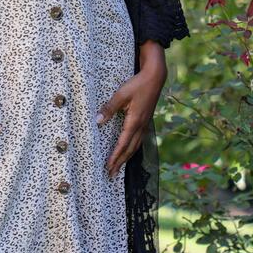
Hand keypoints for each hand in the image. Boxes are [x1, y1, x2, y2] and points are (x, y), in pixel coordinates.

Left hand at [97, 57, 166, 178]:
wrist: (155, 77)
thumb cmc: (138, 84)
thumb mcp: (121, 94)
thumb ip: (109, 108)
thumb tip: (97, 121)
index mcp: (134, 122)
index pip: (122, 144)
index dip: (115, 157)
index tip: (108, 167)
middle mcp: (141, 126)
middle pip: (129, 150)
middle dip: (120, 163)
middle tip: (111, 174)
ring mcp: (145, 124)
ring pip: (135, 146)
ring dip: (126, 158)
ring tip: (119, 167)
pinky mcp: (145, 120)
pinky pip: (138, 140)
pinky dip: (132, 149)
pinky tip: (129, 150)